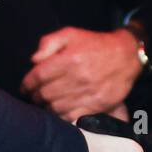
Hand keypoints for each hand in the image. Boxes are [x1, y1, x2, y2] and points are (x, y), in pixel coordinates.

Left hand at [21, 27, 141, 121]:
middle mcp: (78, 77)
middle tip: (34, 95)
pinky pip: (71, 117)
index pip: (39, 75)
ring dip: (46, 107)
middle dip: (35, 96)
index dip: (27, 83)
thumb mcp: (71, 34)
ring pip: (56, 107)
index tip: (25, 86)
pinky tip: (59, 110)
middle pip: (45, 93)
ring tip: (45, 102)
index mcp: (70, 58)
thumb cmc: (95, 45)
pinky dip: (61, 116)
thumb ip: (49, 42)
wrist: (126, 56)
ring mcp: (88, 93)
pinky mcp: (97, 106)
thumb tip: (34, 60)